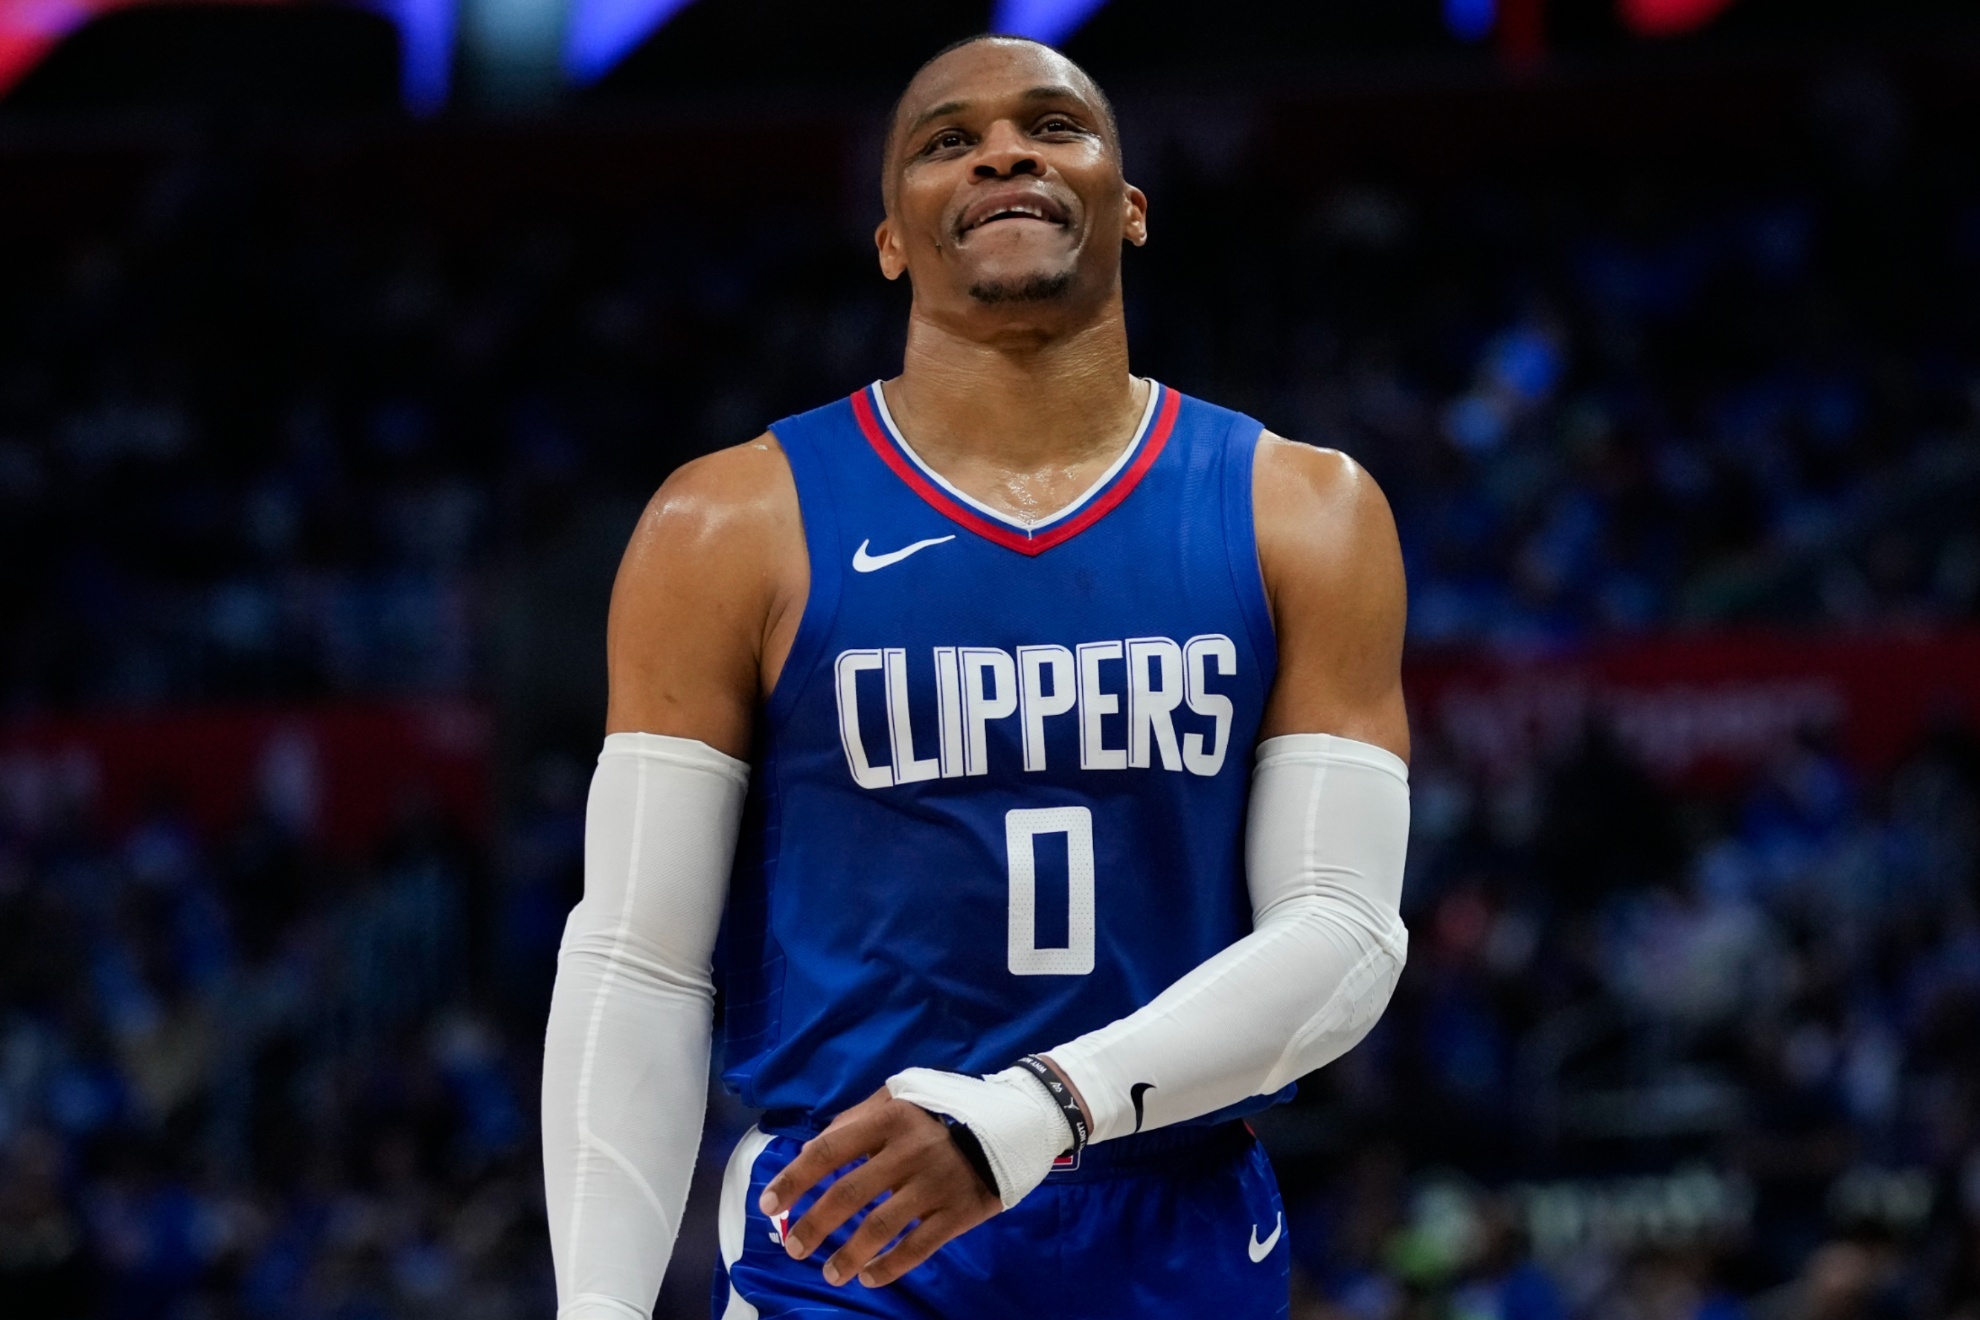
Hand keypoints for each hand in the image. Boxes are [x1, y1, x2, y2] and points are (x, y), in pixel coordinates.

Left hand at [757, 1087, 1001, 1287]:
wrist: (1012, 1124)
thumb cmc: (942, 1113)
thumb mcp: (900, 1097)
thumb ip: (855, 1119)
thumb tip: (811, 1151)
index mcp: (890, 1118)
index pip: (829, 1150)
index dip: (794, 1179)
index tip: (769, 1204)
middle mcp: (910, 1149)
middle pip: (849, 1193)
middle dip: (814, 1224)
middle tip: (794, 1248)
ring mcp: (936, 1183)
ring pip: (882, 1226)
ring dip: (848, 1254)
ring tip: (829, 1273)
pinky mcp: (959, 1211)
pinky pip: (918, 1246)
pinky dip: (890, 1266)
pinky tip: (869, 1277)